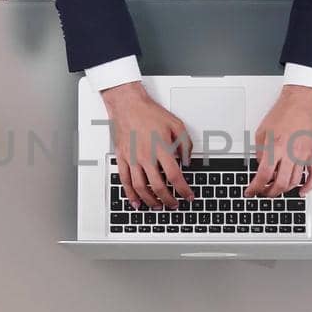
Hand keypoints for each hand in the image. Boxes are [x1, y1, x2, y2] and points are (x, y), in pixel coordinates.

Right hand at [101, 82, 193, 208]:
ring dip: (151, 201)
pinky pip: (125, 181)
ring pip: (141, 188)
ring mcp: (132, 158)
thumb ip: (186, 144)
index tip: (188, 196)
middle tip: (174, 205)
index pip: (175, 176)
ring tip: (158, 206)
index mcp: (161, 148)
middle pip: (158, 186)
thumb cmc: (149, 112)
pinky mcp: (122, 158)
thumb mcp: (176, 124)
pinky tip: (136, 202)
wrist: (127, 104)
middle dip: (169, 200)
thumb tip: (189, 161)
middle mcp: (146, 156)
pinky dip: (130, 194)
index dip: (183, 190)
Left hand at [245, 84, 311, 197]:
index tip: (251, 191)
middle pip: (280, 183)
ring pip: (295, 181)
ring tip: (276, 190)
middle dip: (269, 192)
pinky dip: (309, 186)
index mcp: (275, 147)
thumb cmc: (282, 113)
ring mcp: (303, 155)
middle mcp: (290, 153)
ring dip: (285, 190)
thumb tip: (261, 166)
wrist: (300, 103)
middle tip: (263, 192)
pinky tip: (302, 191)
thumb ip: (260, 152)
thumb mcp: (262, 132)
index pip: (264, 175)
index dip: (255, 187)